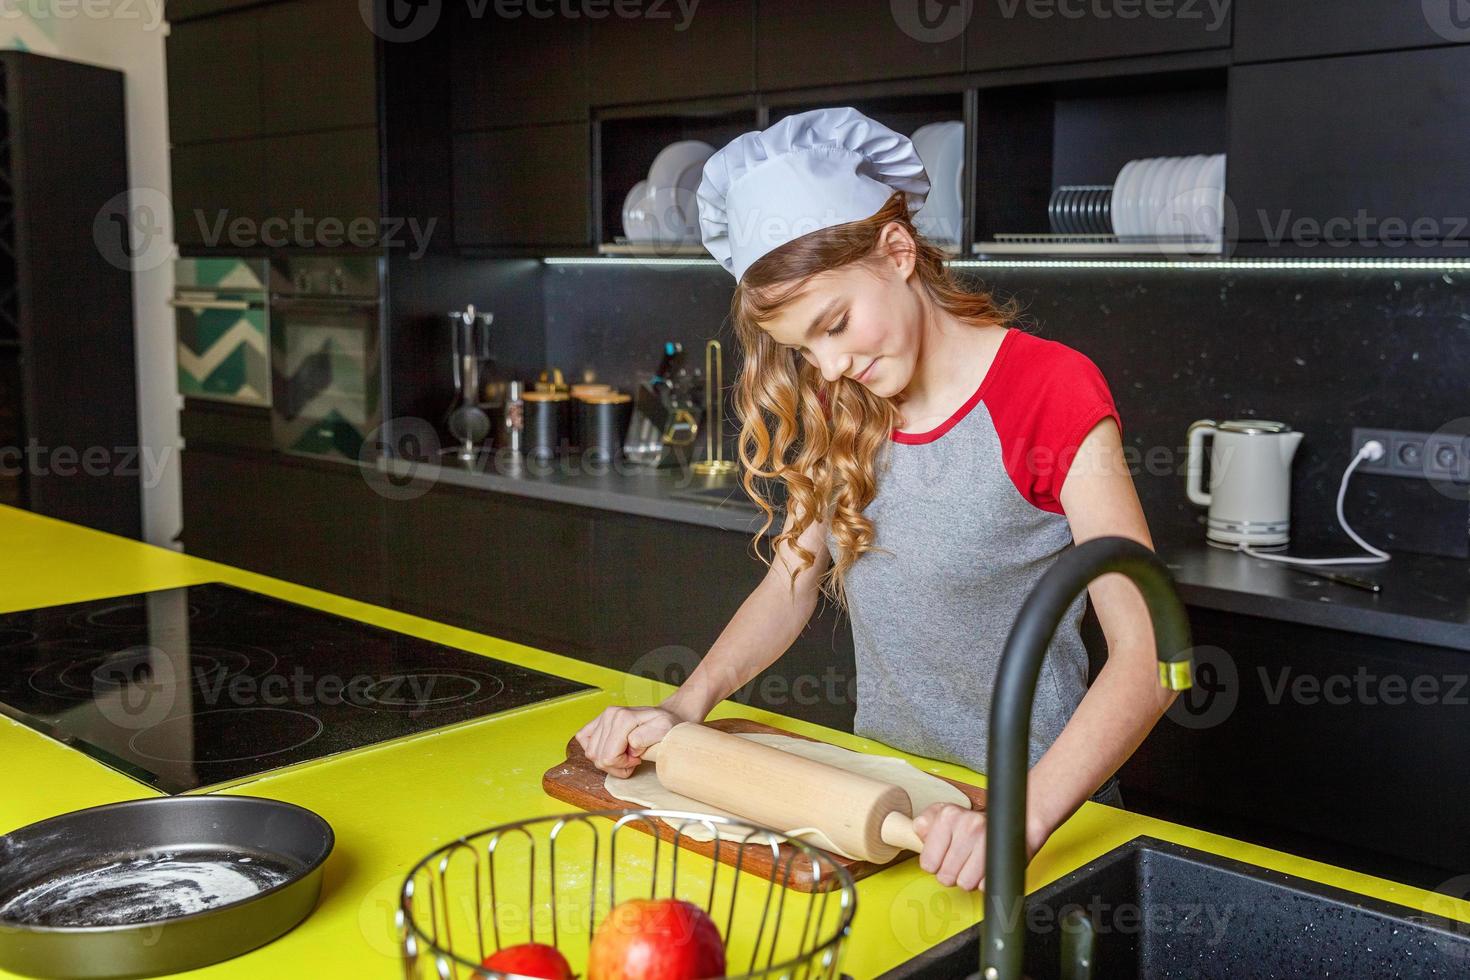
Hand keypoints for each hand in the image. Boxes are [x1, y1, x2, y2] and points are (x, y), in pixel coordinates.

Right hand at [574, 704, 685, 777]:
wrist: (665, 716)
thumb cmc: (666, 726)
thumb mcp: (665, 731)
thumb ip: (647, 737)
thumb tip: (630, 745)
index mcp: (624, 718)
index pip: (609, 756)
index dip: (624, 765)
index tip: (638, 759)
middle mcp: (610, 715)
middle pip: (598, 757)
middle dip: (616, 765)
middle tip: (633, 759)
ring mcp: (602, 717)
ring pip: (591, 753)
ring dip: (608, 760)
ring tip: (625, 755)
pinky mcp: (598, 721)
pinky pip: (583, 740)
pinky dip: (596, 750)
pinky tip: (612, 750)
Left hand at [911, 803, 1052, 891]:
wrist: (1012, 820)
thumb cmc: (972, 822)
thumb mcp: (942, 815)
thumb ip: (924, 824)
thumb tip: (918, 831)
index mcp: (949, 815)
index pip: (928, 863)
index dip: (933, 864)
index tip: (941, 856)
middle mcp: (969, 825)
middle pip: (946, 877)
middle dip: (951, 873)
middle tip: (958, 860)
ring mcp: (988, 841)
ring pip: (965, 884)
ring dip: (967, 878)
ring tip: (971, 862)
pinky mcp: (1003, 858)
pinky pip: (984, 886)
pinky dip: (983, 881)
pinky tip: (984, 867)